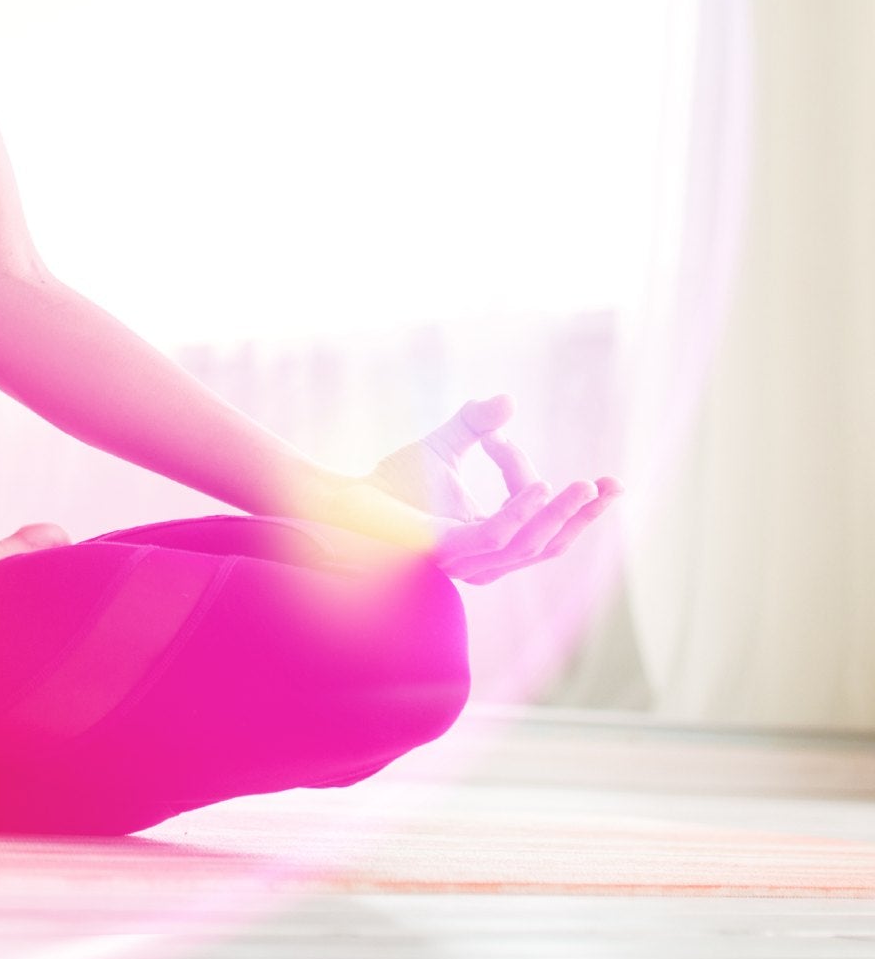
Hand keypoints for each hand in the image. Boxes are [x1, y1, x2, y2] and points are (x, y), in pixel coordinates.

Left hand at [361, 393, 621, 584]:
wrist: (345, 498)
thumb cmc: (393, 482)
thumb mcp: (444, 446)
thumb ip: (476, 424)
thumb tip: (507, 398)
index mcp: (491, 542)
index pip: (538, 523)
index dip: (552, 493)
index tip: (537, 452)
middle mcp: (485, 561)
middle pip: (548, 545)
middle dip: (584, 517)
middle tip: (613, 486)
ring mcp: (466, 560)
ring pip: (530, 545)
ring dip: (562, 515)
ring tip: (587, 485)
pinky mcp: (445, 549)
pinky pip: (495, 537)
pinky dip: (520, 513)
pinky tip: (541, 486)